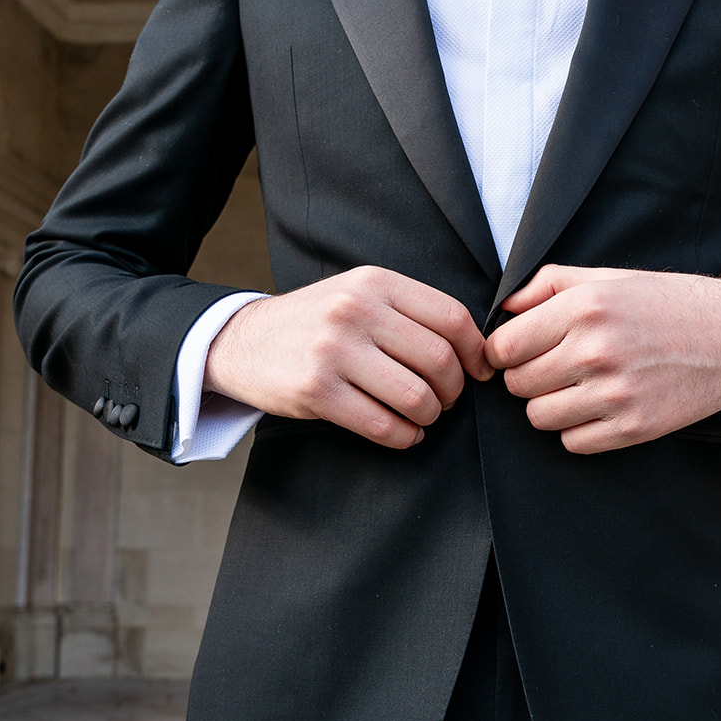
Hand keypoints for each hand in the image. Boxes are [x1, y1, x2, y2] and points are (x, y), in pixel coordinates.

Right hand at [203, 266, 492, 449]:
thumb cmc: (316, 324)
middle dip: (454, 391)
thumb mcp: (359, 295)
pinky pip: (383, 425)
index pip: (452, 317)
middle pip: (440, 360)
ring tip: (421, 417)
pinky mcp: (315, 390)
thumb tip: (478, 350)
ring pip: (416, 397)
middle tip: (445, 400)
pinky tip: (402, 433)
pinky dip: (404, 437)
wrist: (242, 341)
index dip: (475, 352)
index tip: (478, 373)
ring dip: (429, 416)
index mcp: (375, 283)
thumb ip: (409, 312)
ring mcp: (333, 350)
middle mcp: (355, 310)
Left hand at [484, 264, 720, 453]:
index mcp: (584, 308)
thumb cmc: (665, 303)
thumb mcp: (606, 278)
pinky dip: (578, 429)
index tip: (518, 352)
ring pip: (539, 417)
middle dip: (528, 377)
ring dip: (551, 404)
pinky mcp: (633, 428)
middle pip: (518, 384)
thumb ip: (547, 285)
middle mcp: (596, 350)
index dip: (504, 352)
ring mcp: (615, 394)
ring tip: (578, 386)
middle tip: (555, 367)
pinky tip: (599, 407)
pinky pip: (572, 443)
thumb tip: (502, 310)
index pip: (504, 347)